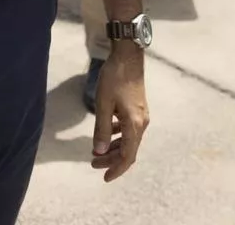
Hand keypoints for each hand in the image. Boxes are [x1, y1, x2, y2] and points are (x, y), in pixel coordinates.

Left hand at [90, 51, 149, 182]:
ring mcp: (141, 116)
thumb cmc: (114, 79)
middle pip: (128, 150)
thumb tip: (99, 152)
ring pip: (128, 140)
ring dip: (113, 148)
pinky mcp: (137, 109)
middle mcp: (141, 123)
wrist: (128, 57)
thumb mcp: (103, 104)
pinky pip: (128, 129)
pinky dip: (117, 136)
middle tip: (93, 164)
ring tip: (96, 152)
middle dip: (111, 160)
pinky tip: (106, 133)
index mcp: (134, 125)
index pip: (127, 156)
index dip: (116, 169)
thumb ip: (101, 129)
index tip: (104, 177)